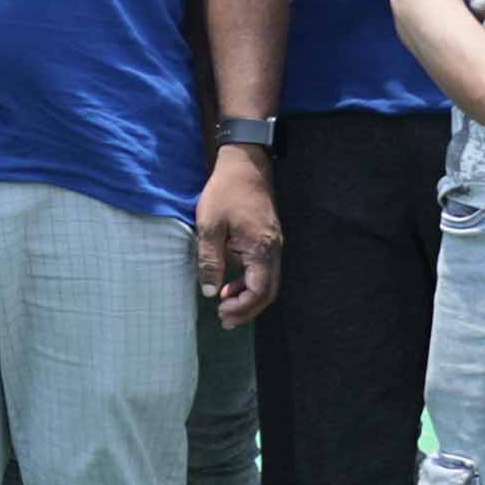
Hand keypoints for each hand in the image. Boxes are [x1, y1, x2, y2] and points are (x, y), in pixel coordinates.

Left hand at [193, 148, 281, 325]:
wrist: (245, 163)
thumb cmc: (226, 192)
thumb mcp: (210, 226)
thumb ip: (210, 261)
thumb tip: (211, 292)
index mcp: (262, 248)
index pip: (259, 290)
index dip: (242, 307)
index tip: (221, 313)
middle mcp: (274, 249)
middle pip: (268, 291)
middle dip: (247, 309)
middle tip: (225, 320)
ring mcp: (274, 244)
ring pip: (267, 281)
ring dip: (248, 297)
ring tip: (224, 306)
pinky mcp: (267, 238)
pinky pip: (263, 269)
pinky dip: (249, 282)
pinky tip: (230, 284)